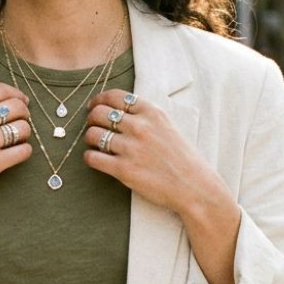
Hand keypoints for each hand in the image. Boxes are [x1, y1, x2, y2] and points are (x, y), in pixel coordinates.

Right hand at [0, 83, 32, 211]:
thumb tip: (7, 101)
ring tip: (17, 140)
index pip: (2, 90)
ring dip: (25, 133)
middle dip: (24, 114)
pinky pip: (23, 151)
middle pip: (16, 107)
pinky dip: (24, 151)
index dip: (17, 95)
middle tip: (22, 122)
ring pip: (23, 128)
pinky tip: (17, 153)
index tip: (22, 102)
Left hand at [81, 90, 228, 215]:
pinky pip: (92, 157)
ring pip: (92, 134)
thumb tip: (118, 110)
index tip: (94, 106)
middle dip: (91, 118)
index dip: (99, 100)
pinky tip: (95, 159)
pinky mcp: (123, 170)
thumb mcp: (167, 126)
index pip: (114, 96)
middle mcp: (140, 127)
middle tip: (92, 125)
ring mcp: (130, 148)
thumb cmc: (182, 158)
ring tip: (96, 144)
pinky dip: (89, 157)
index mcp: (151, 112)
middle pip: (99, 113)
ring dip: (89, 139)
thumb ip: (145, 116)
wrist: (194, 186)